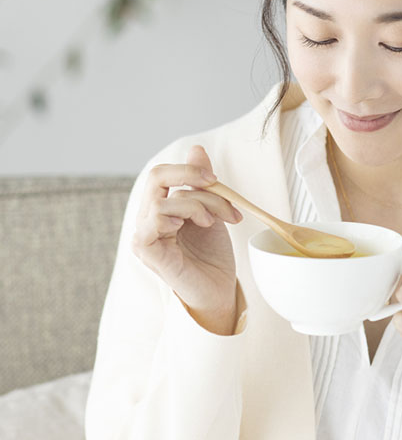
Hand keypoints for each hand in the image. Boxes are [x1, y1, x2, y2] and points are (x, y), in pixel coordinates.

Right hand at [131, 145, 243, 333]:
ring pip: (164, 199)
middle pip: (156, 176)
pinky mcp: (145, 251)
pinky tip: (194, 227)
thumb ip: (202, 183)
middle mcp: (148, 218)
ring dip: (198, 204)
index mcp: (161, 207)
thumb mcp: (212, 211)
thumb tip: (197, 148)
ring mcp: (143, 234)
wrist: (219, 290)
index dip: (190, 169)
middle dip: (190, 174)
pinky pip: (154, 220)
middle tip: (214, 183)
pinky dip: (178, 217)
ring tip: (213, 221)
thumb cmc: (212, 255)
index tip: (216, 180)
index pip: (164, 173)